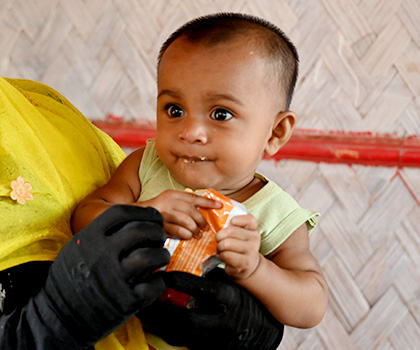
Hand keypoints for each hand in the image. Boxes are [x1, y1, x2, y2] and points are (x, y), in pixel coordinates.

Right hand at [44, 205, 169, 345]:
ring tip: (161, 257)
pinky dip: (160, 281)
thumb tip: (136, 220)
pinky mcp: (125, 302)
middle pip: (141, 231)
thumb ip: (101, 233)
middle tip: (159, 237)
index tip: (154, 217)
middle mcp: (101, 255)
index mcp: (88, 239)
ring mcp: (114, 279)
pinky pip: (154, 285)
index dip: (143, 212)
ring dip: (162, 254)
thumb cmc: (71, 279)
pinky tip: (156, 280)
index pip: (121, 213)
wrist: (59, 318)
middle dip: (156, 232)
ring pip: (151, 256)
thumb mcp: (77, 248)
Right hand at [138, 189, 220, 238]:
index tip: (219, 206)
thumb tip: (202, 211)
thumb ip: (184, 205)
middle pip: (192, 210)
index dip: (208, 202)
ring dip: (194, 229)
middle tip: (206, 228)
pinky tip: (188, 237)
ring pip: (185, 220)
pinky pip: (176, 229)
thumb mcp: (171, 202)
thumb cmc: (158, 209)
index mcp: (174, 194)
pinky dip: (185, 234)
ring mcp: (164, 212)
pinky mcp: (160, 223)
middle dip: (201, 221)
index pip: (194, 198)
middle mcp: (169, 201)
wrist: (138, 214)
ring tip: (198, 234)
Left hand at [138, 269, 282, 349]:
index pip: (201, 289)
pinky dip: (166, 334)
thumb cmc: (240, 299)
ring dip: (158, 325)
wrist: (259, 330)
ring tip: (142, 312)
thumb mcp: (230, 283)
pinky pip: (183, 344)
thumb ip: (209, 275)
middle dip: (160, 310)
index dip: (178, 282)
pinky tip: (154, 325)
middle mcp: (222, 321)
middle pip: (185, 319)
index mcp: (228, 297)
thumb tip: (181, 260)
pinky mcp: (208, 349)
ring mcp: (215, 339)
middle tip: (142, 298)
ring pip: (180, 336)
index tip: (161, 275)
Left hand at [216, 214, 260, 280]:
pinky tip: (224, 257)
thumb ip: (233, 226)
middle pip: (231, 231)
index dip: (236, 219)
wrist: (249, 265)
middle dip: (219, 236)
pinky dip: (221, 256)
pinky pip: (225, 255)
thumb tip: (216, 223)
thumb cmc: (240, 245)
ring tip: (221, 249)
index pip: (249, 219)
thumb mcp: (240, 233)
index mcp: (253, 228)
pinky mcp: (244, 263)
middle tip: (219, 240)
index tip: (230, 223)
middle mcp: (255, 239)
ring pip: (226, 244)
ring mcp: (251, 251)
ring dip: (219, 247)